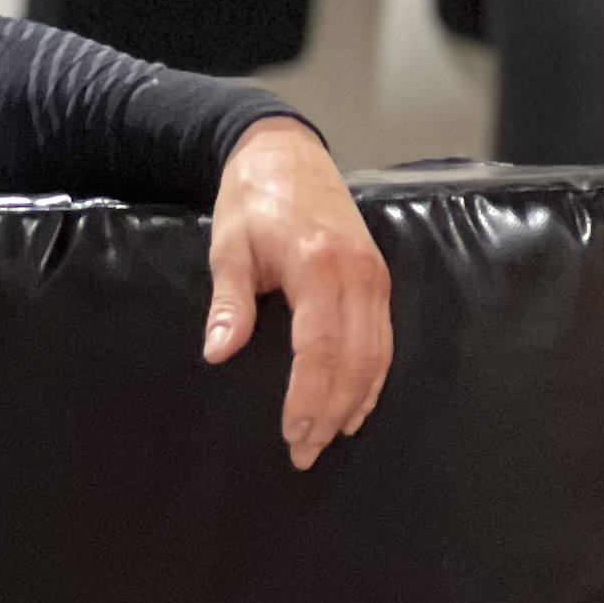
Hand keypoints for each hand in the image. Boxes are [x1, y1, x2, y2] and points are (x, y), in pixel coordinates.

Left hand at [203, 120, 392, 469]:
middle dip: (331, 412)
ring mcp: (374, 275)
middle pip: (355, 360)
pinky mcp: (378, 276)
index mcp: (319, 265)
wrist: (284, 150)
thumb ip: (230, 302)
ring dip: (356, 401)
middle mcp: (357, 274)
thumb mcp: (229, 246)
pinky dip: (373, 376)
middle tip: (306, 452)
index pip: (320, 350)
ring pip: (378, 354)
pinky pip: (384, 337)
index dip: (308, 399)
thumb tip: (219, 351)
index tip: (292, 434)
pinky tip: (357, 403)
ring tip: (330, 437)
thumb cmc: (252, 198)